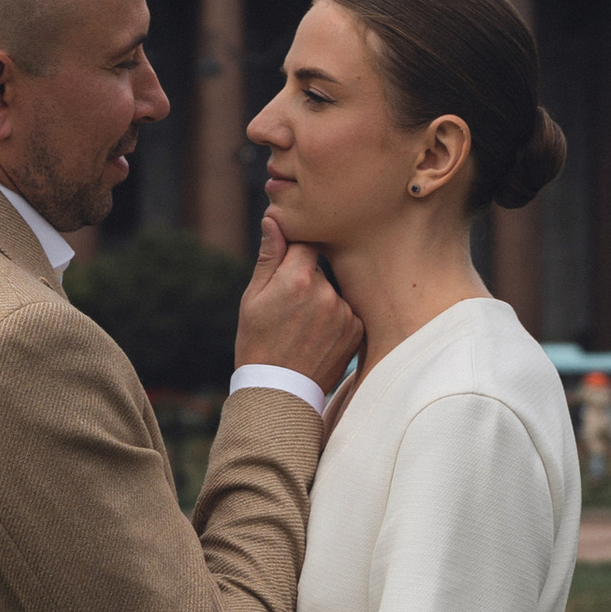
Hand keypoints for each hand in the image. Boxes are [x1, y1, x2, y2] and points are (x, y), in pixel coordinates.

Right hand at [234, 210, 361, 393]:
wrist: (279, 392)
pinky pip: (347, 313)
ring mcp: (345, 313)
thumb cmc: (257, 342)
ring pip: (334, 292)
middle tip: (288, 311)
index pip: (306, 243)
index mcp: (298, 278)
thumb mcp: (253, 298)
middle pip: (320, 270)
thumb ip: (269, 256)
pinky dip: (335, 321)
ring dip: (322, 302)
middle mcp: (327, 292)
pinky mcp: (357, 331)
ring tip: (301, 329)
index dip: (294, 254)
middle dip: (306, 281)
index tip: (286, 268)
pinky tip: (316, 339)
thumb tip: (273, 219)